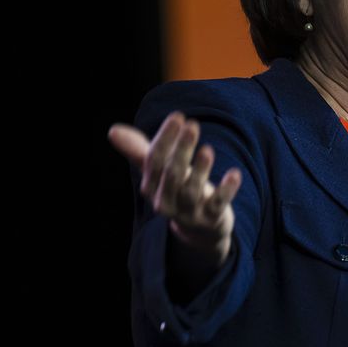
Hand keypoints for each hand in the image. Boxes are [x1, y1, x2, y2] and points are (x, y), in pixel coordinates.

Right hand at [108, 112, 242, 265]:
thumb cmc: (177, 190)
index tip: (178, 116)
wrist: (200, 230)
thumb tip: (112, 130)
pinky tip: (235, 174)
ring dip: (200, 170)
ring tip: (207, 149)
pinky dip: (226, 190)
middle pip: (172, 175)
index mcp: (152, 187)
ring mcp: (189, 212)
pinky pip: (218, 205)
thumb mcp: (159, 172)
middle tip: (192, 126)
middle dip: (181, 150)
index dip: (165, 139)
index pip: (154, 161)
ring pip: (192, 191)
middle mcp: (167, 201)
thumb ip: (140, 151)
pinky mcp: (211, 219)